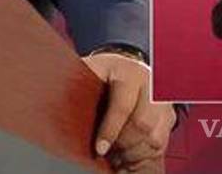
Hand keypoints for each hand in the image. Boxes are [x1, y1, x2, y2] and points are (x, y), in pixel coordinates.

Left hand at [84, 52, 174, 172]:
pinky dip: (144, 152)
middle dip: (123, 144)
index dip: (110, 131)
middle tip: (108, 153)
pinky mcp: (169, 116)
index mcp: (127, 71)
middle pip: (142, 124)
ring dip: (134, 151)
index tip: (99, 149)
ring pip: (154, 137)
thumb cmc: (101, 73)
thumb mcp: (88, 70)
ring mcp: (162, 100)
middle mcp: (150, 84)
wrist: (125, 67)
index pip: (122, 106)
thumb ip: (75, 82)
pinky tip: (129, 153)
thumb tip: (52, 98)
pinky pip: (161, 142)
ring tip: (117, 154)